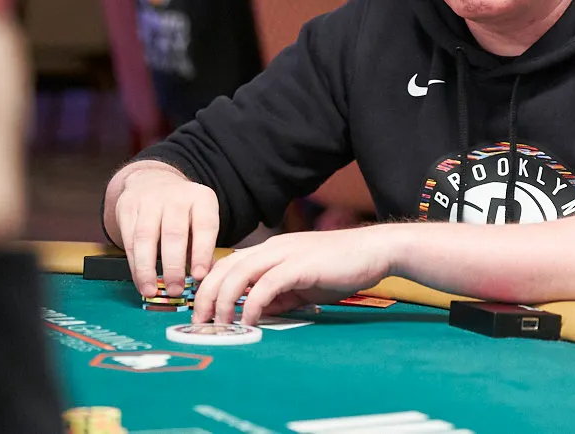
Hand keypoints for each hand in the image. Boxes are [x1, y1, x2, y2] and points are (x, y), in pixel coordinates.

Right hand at [112, 164, 219, 296]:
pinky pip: (129, 240)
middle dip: (173, 265)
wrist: (152, 180)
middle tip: (175, 289)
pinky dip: (134, 264)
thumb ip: (202, 246)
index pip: (205, 226)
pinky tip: (140, 280)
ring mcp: (149, 200)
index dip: (202, 252)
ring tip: (151, 291)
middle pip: (174, 232)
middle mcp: (176, 197)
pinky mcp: (127, 208)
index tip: (198, 276)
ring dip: (147, 269)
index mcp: (201, 199)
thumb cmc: (182, 210)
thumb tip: (204, 279)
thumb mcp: (199, 218)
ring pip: (146, 237)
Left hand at [191, 227, 393, 324]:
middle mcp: (272, 248)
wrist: (374, 251)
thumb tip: (257, 314)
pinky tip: (249, 321)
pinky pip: (266, 285)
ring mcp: (285, 254)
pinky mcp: (299, 265)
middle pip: (224, 267)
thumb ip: (280, 296)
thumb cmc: (341, 268)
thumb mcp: (304, 285)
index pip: (227, 264)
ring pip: (238, 273)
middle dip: (206, 296)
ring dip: (223, 301)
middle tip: (200, 323)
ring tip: (219, 325)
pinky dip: (252, 304)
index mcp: (271, 251)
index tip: (201, 313)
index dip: (209, 287)